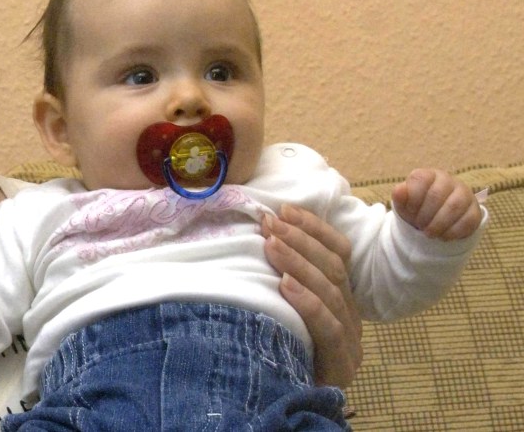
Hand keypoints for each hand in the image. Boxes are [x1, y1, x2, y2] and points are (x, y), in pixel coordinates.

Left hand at [262, 205, 361, 386]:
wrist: (288, 403)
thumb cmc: (278, 347)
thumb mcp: (281, 306)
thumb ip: (283, 277)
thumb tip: (262, 234)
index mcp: (341, 296)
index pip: (338, 252)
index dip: (313, 228)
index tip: (283, 209)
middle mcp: (350, 314)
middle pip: (333, 266)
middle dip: (299, 239)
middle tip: (269, 221)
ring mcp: (350, 340)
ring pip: (331, 291)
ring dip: (297, 262)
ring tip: (271, 244)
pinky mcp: (342, 363)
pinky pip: (329, 327)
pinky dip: (306, 302)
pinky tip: (284, 285)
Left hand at [391, 168, 482, 239]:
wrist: (435, 220)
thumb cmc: (417, 208)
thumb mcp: (404, 204)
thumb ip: (400, 196)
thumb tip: (399, 190)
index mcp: (428, 175)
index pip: (420, 179)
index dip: (413, 198)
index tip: (410, 211)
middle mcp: (448, 180)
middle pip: (437, 195)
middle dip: (425, 214)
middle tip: (420, 226)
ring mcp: (464, 193)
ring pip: (454, 206)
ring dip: (439, 224)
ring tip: (429, 233)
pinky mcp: (475, 210)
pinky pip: (468, 220)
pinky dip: (453, 232)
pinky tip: (443, 236)